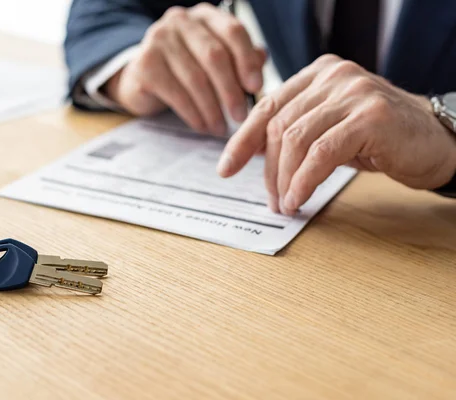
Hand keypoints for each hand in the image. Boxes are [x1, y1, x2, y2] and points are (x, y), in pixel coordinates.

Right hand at [104, 3, 265, 135]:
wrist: (142, 80)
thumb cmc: (186, 70)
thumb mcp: (215, 61)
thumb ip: (240, 58)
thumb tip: (262, 59)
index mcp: (204, 15)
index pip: (233, 31)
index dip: (248, 61)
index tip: (256, 88)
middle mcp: (180, 21)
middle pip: (215, 56)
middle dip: (231, 91)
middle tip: (241, 117)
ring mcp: (158, 40)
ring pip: (196, 79)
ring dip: (212, 109)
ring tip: (221, 129)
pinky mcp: (145, 65)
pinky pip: (177, 95)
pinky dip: (194, 115)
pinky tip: (203, 127)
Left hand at [217, 54, 455, 213]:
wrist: (436, 141)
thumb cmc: (379, 138)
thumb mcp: (329, 128)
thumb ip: (295, 131)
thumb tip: (252, 153)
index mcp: (317, 73)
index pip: (267, 106)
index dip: (241, 140)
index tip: (226, 168)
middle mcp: (333, 75)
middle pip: (278, 126)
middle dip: (267, 170)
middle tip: (271, 200)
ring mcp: (353, 92)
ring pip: (295, 139)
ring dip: (283, 180)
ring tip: (285, 204)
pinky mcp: (370, 117)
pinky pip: (321, 153)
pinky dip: (304, 180)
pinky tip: (299, 199)